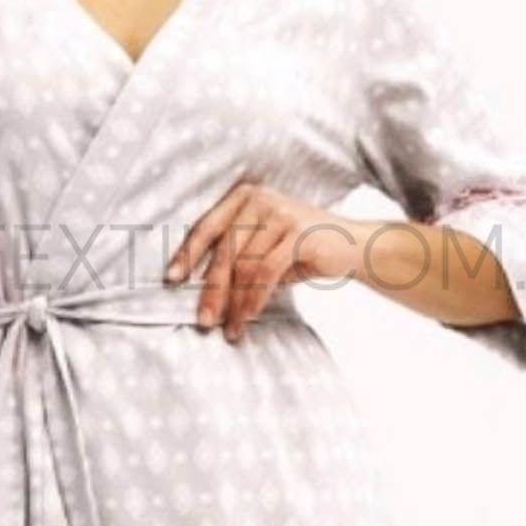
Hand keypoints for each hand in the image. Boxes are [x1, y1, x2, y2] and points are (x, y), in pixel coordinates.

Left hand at [162, 178, 360, 340]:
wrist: (354, 245)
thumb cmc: (301, 249)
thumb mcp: (263, 246)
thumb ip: (236, 257)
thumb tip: (201, 288)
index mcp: (244, 197)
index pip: (206, 226)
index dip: (187, 254)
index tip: (171, 279)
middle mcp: (259, 199)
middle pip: (224, 250)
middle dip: (211, 290)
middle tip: (202, 320)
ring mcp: (279, 213)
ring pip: (244, 265)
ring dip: (234, 303)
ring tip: (229, 328)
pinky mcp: (297, 233)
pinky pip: (266, 272)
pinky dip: (254, 298)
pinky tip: (249, 317)